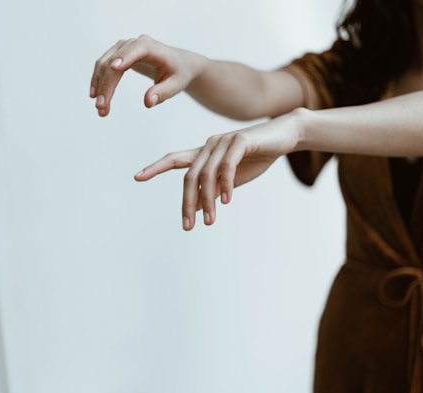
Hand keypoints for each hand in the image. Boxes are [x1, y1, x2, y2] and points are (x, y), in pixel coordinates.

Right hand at [90, 35, 201, 116]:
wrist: (179, 63)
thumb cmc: (178, 74)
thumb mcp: (176, 85)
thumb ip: (162, 93)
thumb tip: (147, 102)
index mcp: (153, 48)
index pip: (137, 49)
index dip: (125, 58)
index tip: (113, 69)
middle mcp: (136, 43)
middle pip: (115, 61)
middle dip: (106, 84)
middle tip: (101, 107)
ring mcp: (125, 47)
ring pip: (105, 63)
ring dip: (99, 85)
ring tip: (100, 108)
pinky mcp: (119, 54)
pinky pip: (104, 66)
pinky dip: (98, 80)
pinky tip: (96, 95)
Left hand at [134, 113, 300, 229]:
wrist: (285, 136)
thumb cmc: (257, 157)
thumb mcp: (232, 181)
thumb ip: (213, 192)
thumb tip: (198, 209)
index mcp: (204, 154)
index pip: (174, 160)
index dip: (155, 167)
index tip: (137, 177)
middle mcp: (208, 145)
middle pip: (189, 175)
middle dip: (187, 202)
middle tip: (187, 226)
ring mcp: (223, 141)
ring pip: (206, 173)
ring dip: (207, 199)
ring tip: (211, 220)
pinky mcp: (240, 140)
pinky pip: (226, 165)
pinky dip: (225, 184)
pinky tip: (227, 200)